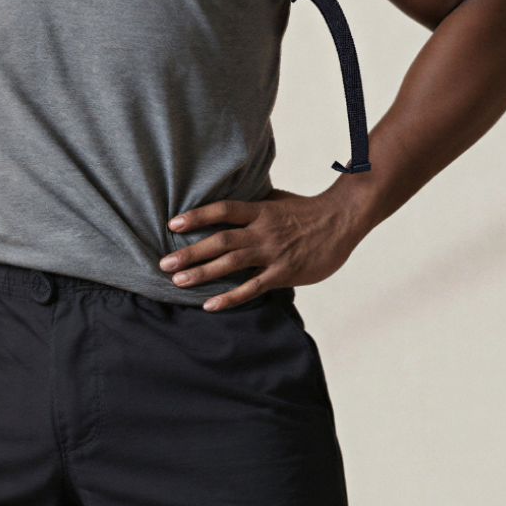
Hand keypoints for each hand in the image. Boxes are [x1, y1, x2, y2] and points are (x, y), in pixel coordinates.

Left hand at [161, 184, 374, 309]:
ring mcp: (273, 253)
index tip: (173, 224)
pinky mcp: (284, 272)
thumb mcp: (276, 200)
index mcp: (260, 211)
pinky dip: (230, 297)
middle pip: (221, 241)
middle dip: (190, 252)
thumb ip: (251, 205)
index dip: (197, 216)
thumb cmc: (306, 211)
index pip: (223, 210)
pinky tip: (210, 305)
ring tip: (178, 282)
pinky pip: (252, 288)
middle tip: (164, 263)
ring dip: (203, 273)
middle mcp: (263, 231)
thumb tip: (224, 206)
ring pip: (232, 264)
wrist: (341, 221)